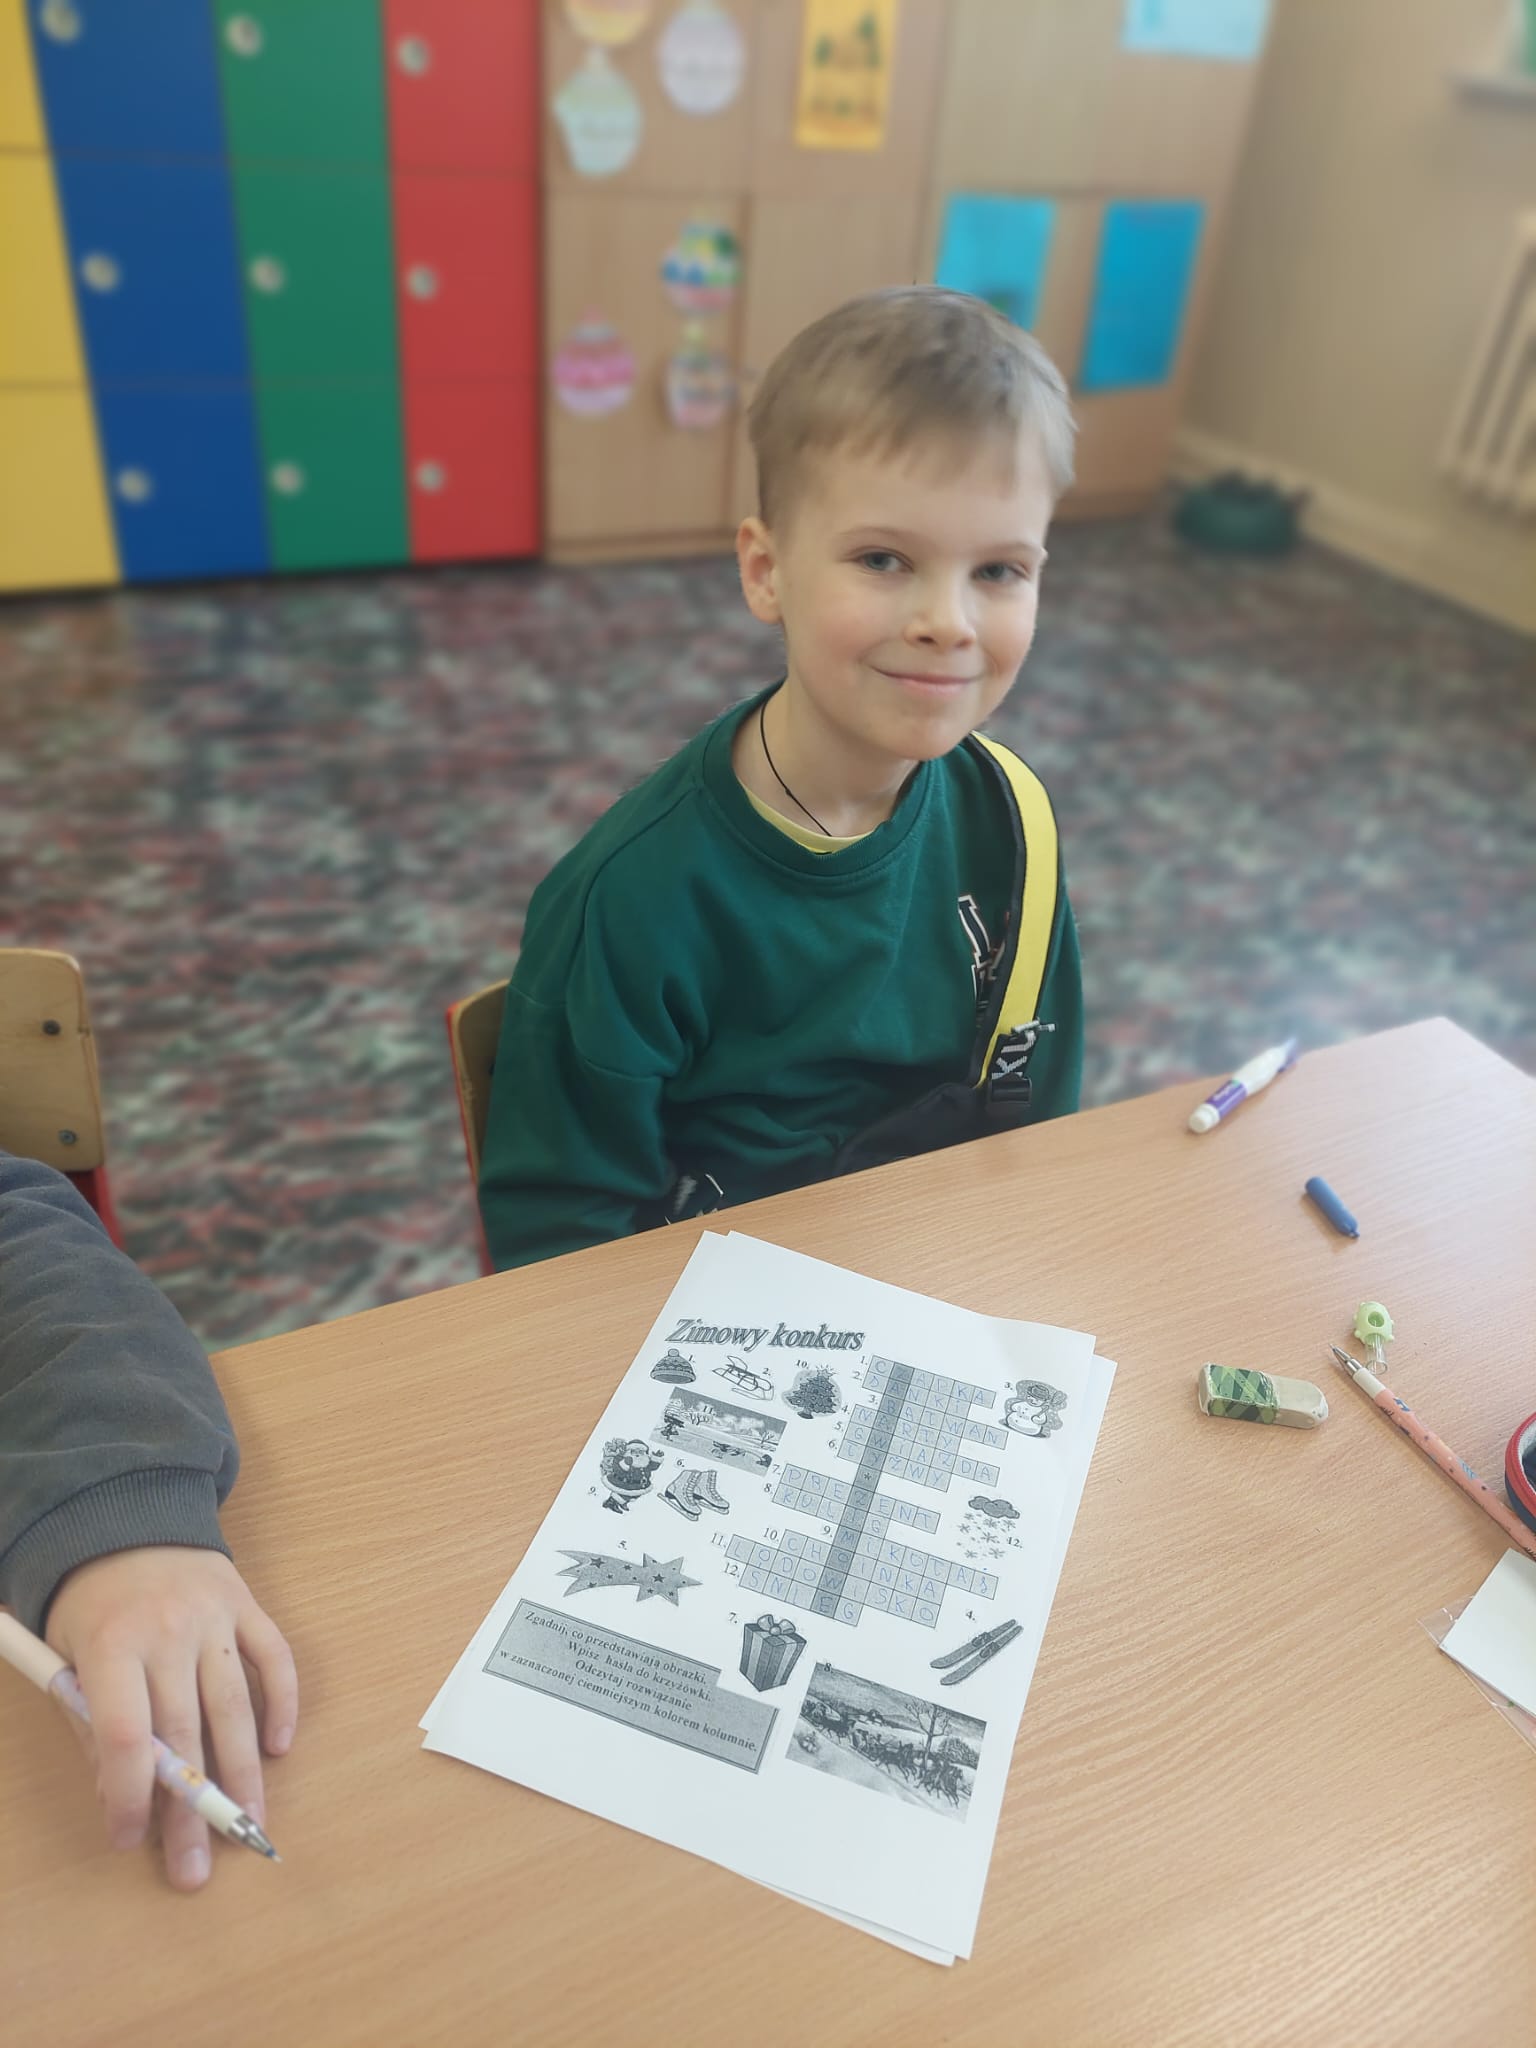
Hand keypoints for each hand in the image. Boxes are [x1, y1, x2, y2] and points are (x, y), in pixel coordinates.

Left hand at [44, 1547, 296, 1889]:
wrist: (127, 1514)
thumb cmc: (90, 1602)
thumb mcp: (66, 1657)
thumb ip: (91, 1725)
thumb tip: (122, 1799)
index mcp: (111, 1645)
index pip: (127, 1734)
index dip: (130, 1795)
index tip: (129, 1840)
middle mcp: (167, 1631)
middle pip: (185, 1734)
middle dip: (190, 1810)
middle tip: (197, 1870)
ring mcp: (215, 1617)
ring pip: (234, 1707)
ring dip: (244, 1776)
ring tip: (250, 1828)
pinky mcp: (248, 1605)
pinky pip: (276, 1659)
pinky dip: (283, 1705)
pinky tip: (278, 1749)